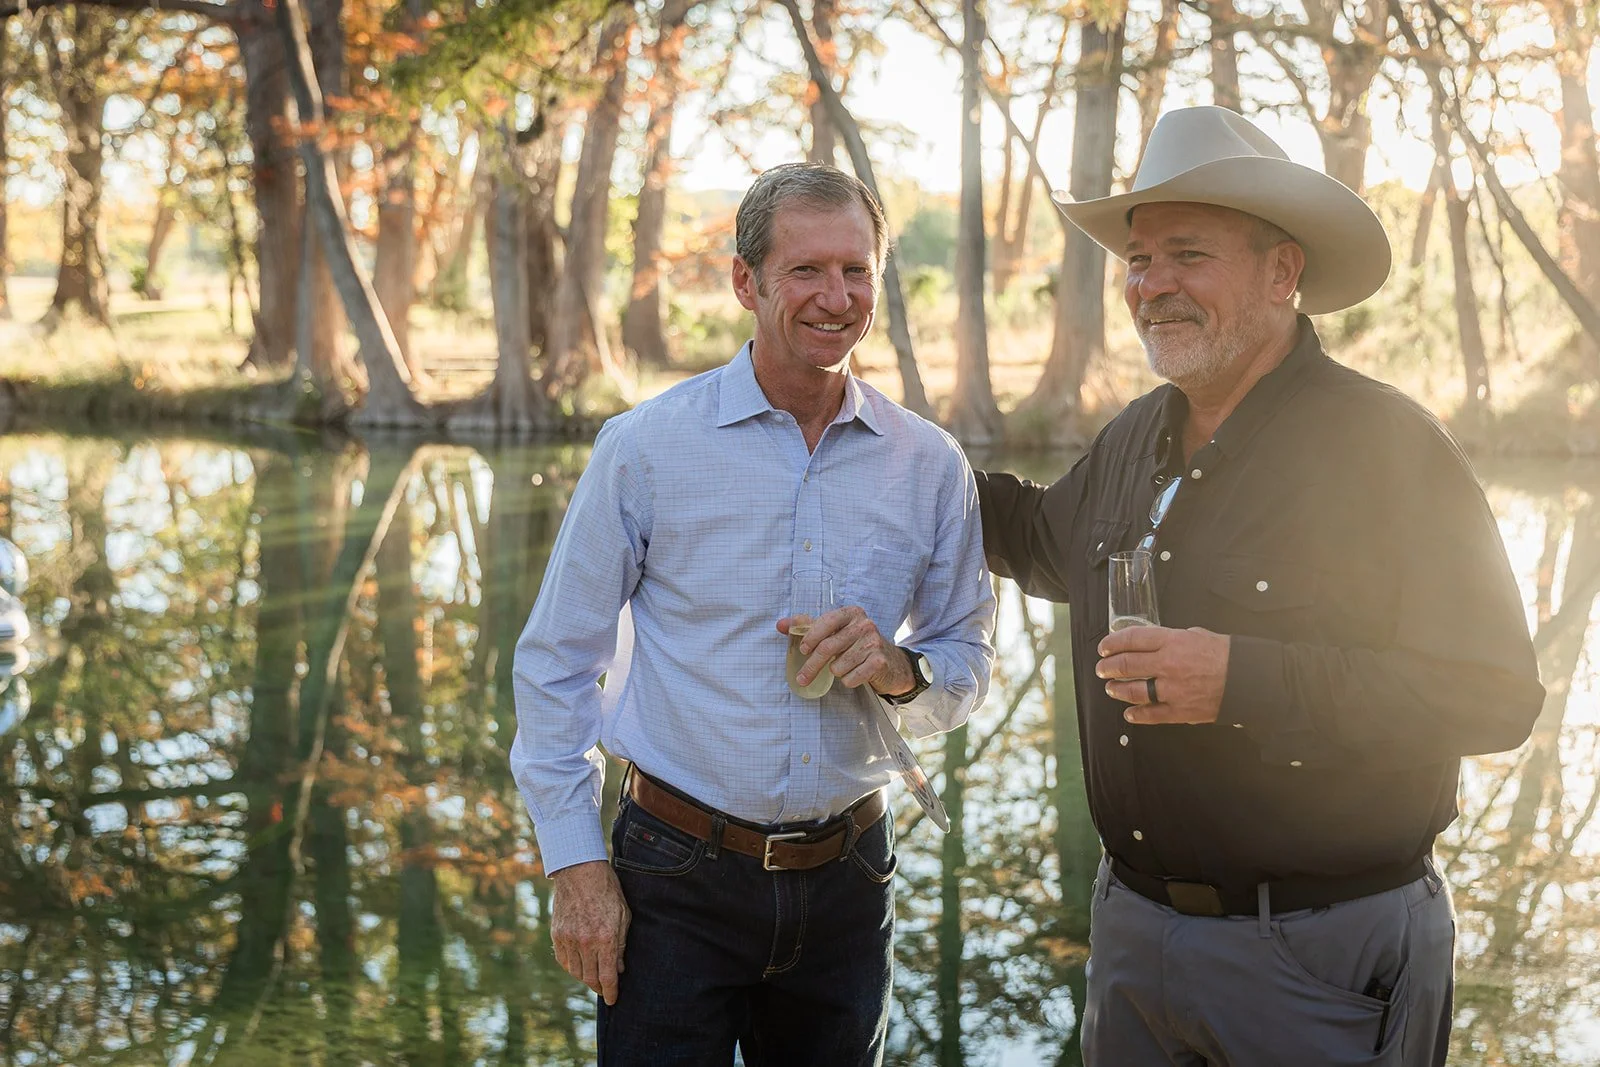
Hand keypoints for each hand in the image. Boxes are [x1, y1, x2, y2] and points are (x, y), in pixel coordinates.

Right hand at [550, 860, 630, 1004]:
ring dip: (585, 978)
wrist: (580, 871)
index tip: (612, 1000)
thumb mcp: (623, 915)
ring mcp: (569, 939)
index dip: (611, 992)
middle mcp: (586, 942)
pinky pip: (563, 960)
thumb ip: (621, 944)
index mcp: (605, 938)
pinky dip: (571, 967)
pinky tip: (579, 965)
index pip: (608, 976)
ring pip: (576, 971)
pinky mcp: (557, 934)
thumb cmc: (607, 891)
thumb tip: (620, 968)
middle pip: (590, 978)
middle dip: (599, 987)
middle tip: (605, 989)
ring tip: (593, 976)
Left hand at [777, 606, 912, 694]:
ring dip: (836, 672)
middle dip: (812, 666)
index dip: (811, 637)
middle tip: (802, 678)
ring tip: (844, 667)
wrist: (891, 662)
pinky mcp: (879, 662)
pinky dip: (848, 681)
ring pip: (838, 666)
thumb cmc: (856, 644)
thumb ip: (809, 626)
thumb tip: (780, 625)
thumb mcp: (836, 631)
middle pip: (828, 648)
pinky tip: (855, 674)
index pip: (825, 622)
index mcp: (852, 613)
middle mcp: (865, 625)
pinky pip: (851, 678)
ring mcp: (874, 643)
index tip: (802, 651)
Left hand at [1096, 625, 1229, 724]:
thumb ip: (1172, 639)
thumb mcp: (1196, 634)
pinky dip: (1137, 715)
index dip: (1112, 643)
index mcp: (1172, 642)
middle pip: (1127, 665)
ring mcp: (1173, 690)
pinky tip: (1129, 713)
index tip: (1104, 648)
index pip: (1132, 639)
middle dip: (1109, 667)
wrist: (1250, 679)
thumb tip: (1154, 642)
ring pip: (1134, 691)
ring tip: (1111, 688)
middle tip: (1102, 669)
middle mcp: (1168, 665)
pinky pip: (1152, 714)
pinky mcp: (1181, 710)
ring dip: (1118, 689)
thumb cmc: (1225, 654)